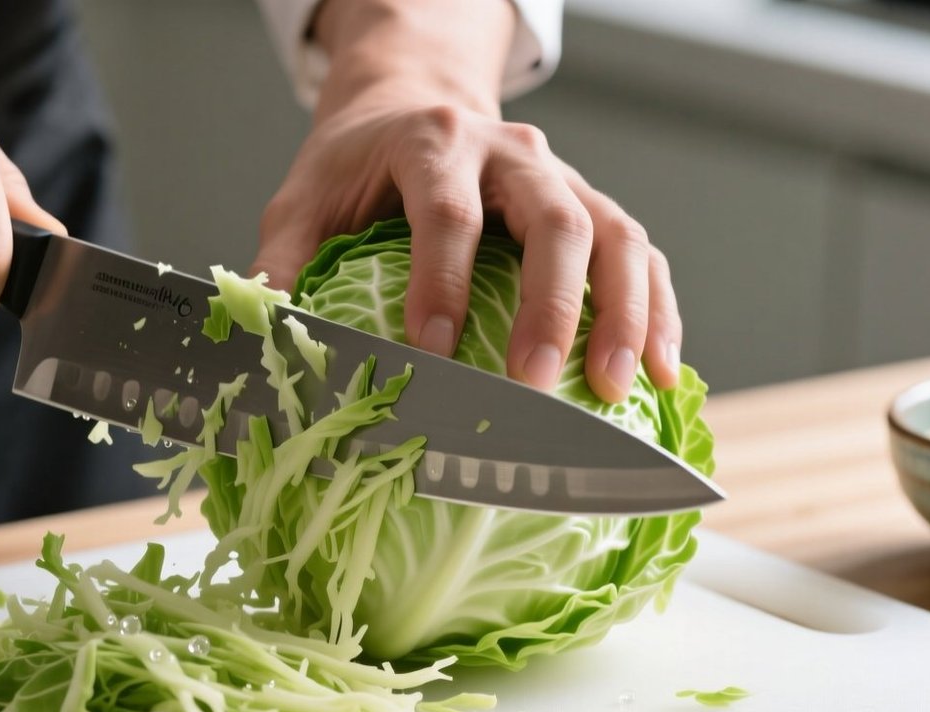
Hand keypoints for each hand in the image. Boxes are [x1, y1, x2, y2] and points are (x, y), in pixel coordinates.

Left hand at [249, 0, 679, 402]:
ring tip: (615, 389)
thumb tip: (268, 343)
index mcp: (434, 142)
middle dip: (552, 306)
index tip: (433, 354)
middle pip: (555, 218)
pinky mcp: (594, 207)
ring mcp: (564, 177)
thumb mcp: (303, 200)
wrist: (413, 105)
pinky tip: (661, 373)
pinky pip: (644, 256)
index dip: (442, 281)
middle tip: (536, 382)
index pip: (447, 211)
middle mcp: (512, 152)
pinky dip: (659, 313)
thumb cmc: (356, 167)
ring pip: (616, 235)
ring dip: (625, 315)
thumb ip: (283, 263)